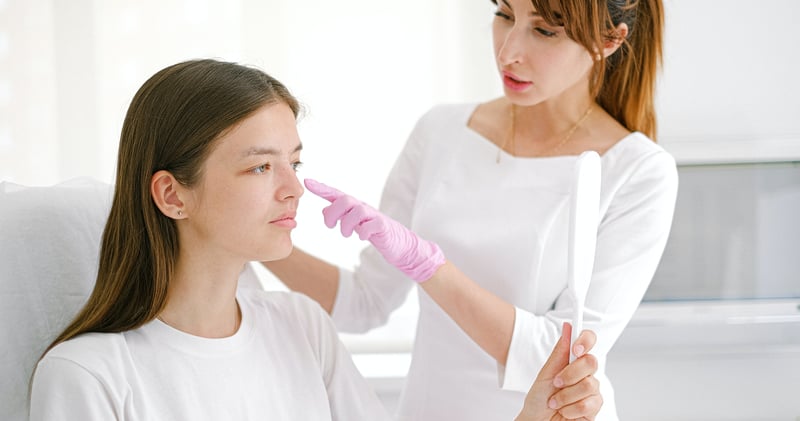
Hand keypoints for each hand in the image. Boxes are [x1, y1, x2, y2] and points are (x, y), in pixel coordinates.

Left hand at [304, 178, 445, 281]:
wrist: (400, 244)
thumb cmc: (375, 232)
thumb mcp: (355, 223)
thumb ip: (341, 215)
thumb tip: (325, 209)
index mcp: (354, 207)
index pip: (336, 194)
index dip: (322, 188)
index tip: (307, 182)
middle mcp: (363, 208)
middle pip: (344, 199)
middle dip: (332, 213)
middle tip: (330, 226)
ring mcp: (374, 216)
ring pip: (357, 210)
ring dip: (346, 224)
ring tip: (346, 234)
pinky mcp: (384, 227)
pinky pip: (372, 224)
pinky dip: (363, 232)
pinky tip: (361, 237)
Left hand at [515, 323, 601, 420]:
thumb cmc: (539, 398)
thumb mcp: (545, 374)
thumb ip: (559, 352)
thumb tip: (568, 327)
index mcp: (573, 360)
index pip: (588, 340)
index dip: (586, 340)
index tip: (576, 348)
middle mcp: (585, 373)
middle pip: (591, 362)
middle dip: (570, 374)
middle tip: (556, 383)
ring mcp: (592, 390)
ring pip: (589, 385)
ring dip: (566, 396)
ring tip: (555, 402)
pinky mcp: (595, 407)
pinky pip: (588, 404)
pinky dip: (570, 409)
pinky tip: (565, 411)